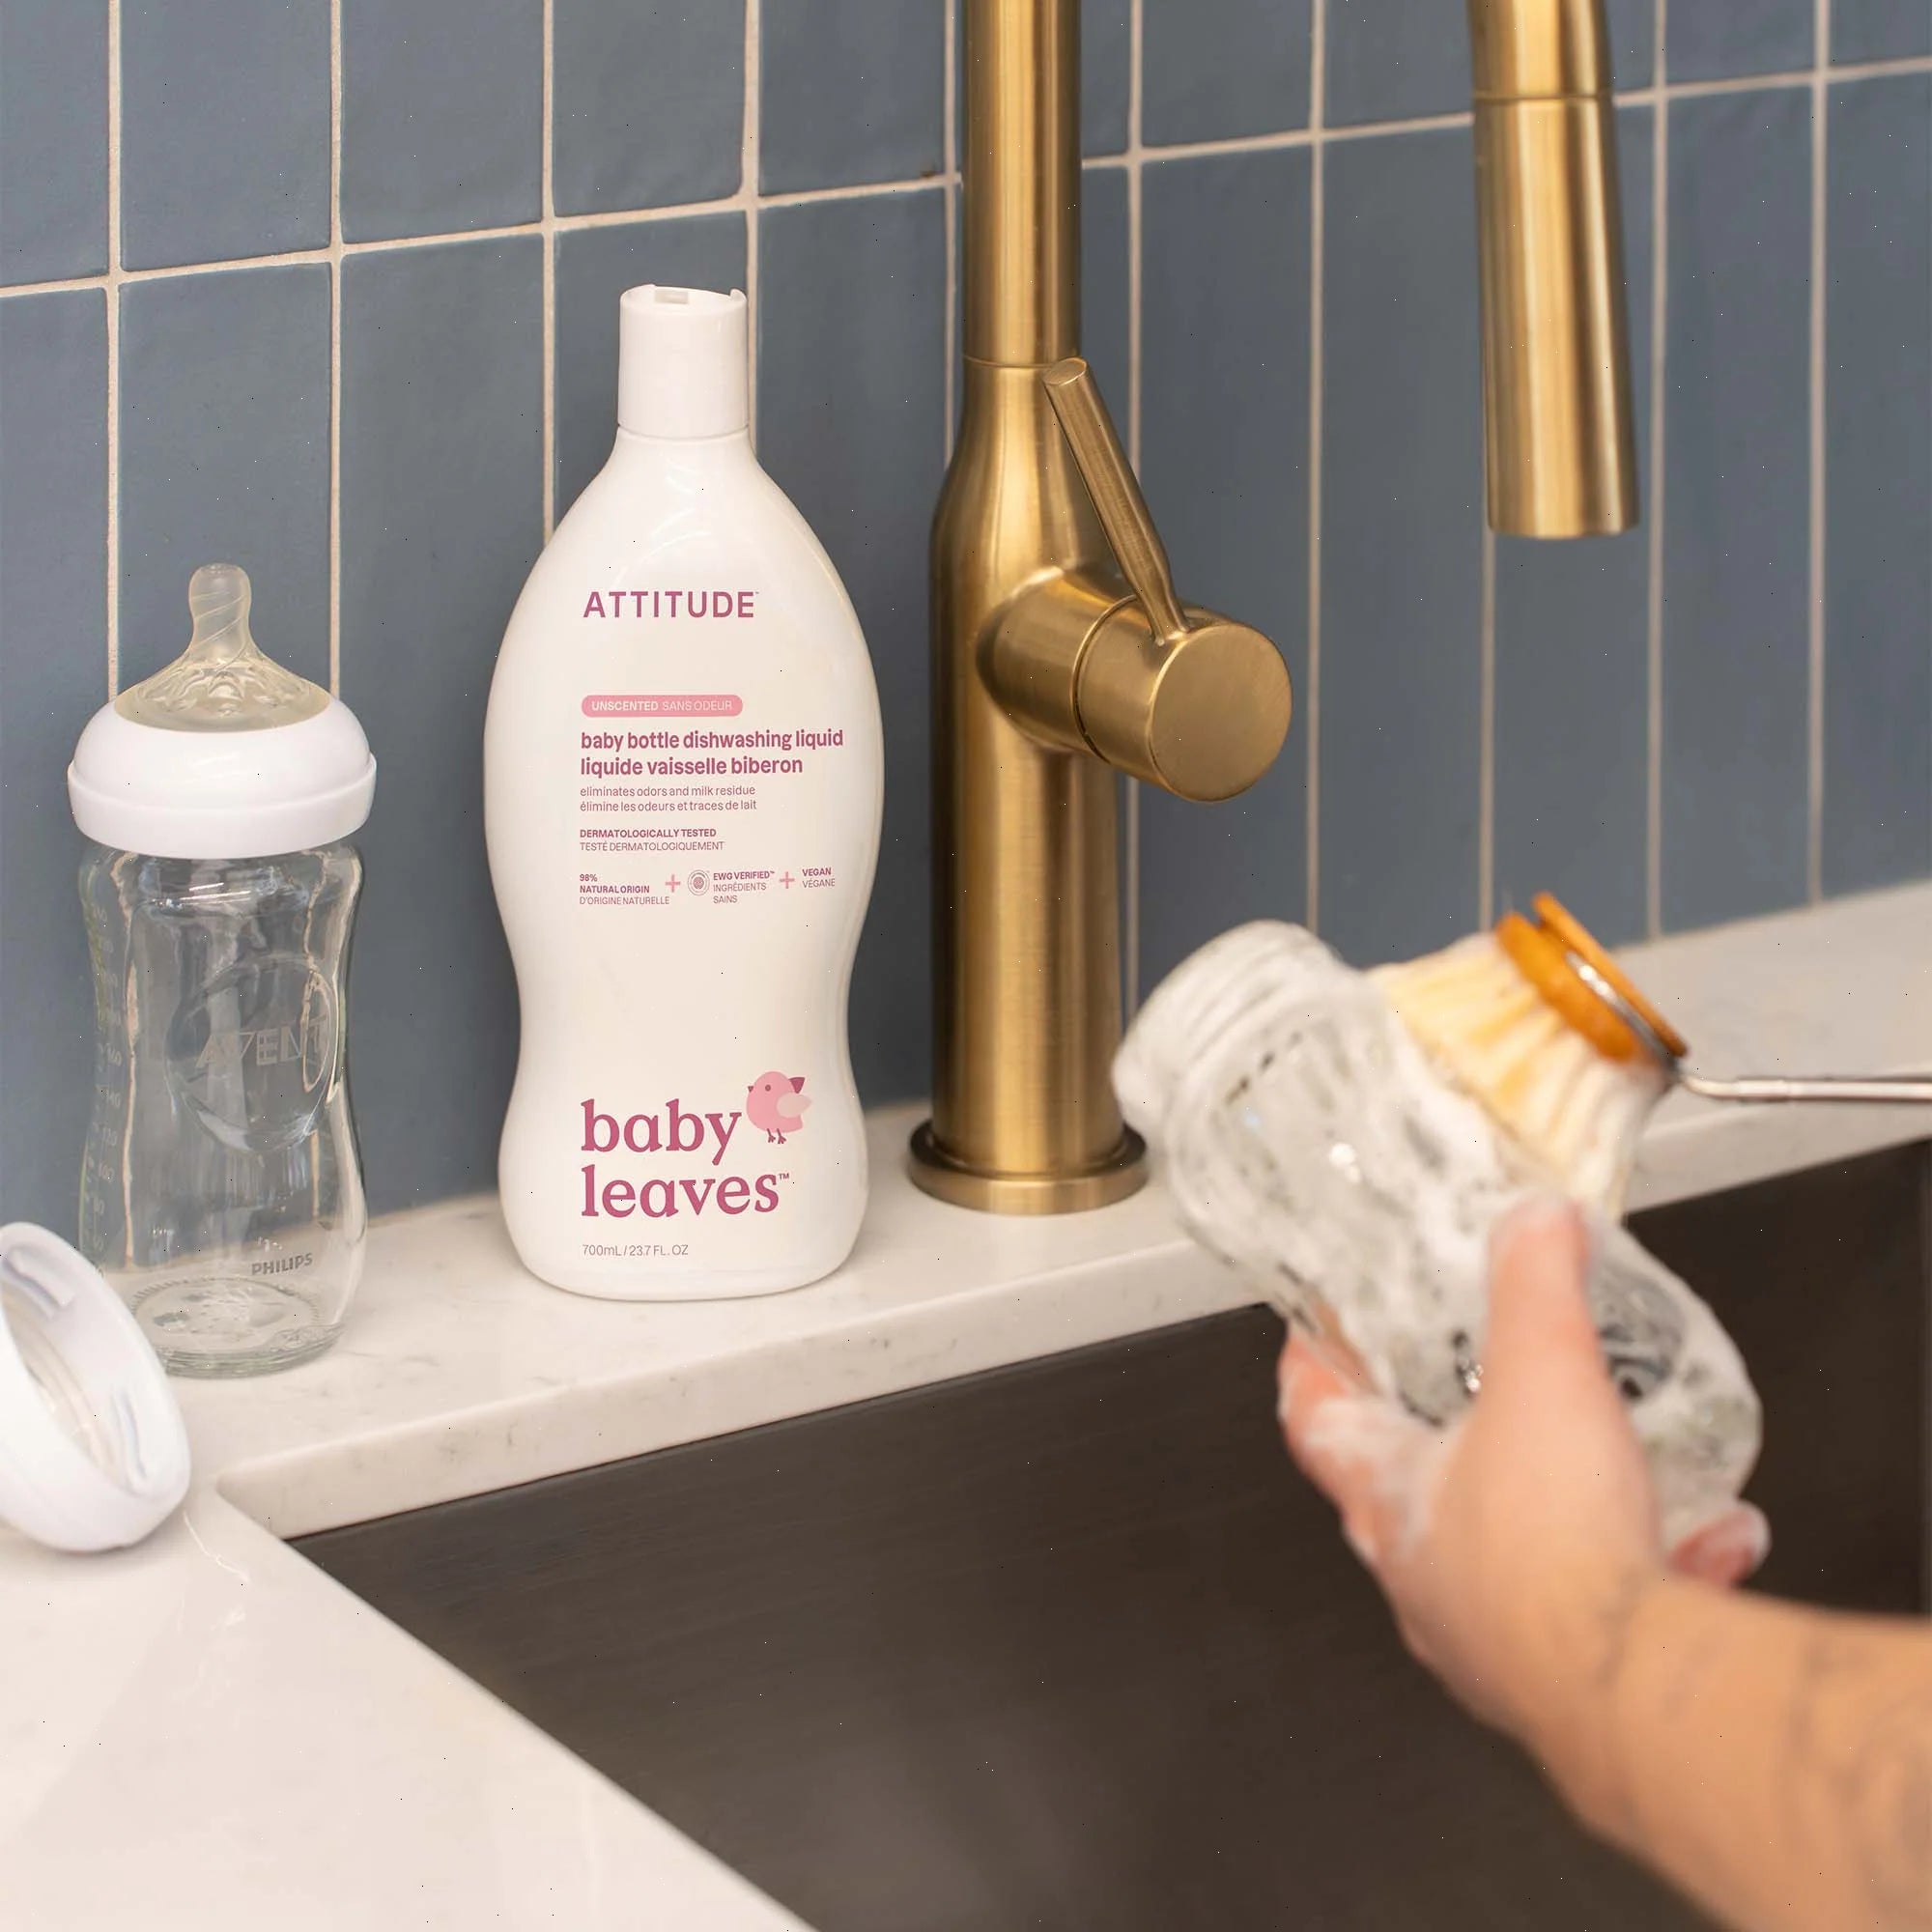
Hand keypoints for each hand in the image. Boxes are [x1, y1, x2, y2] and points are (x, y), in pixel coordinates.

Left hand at [1276, 1198, 1768, 1822]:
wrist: (1627, 1688)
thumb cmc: (1553, 1545)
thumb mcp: (1542, 1371)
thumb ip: (1535, 1284)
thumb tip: (1532, 1222)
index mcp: (1388, 1496)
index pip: (1314, 1419)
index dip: (1311, 1366)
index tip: (1316, 1329)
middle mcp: (1422, 1571)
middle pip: (1406, 1486)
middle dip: (1443, 1431)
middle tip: (1474, 1383)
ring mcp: (1485, 1632)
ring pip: (1511, 1550)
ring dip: (1561, 1502)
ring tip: (1616, 1461)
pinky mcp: (1560, 1678)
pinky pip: (1599, 1606)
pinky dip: (1652, 1562)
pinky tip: (1715, 1537)